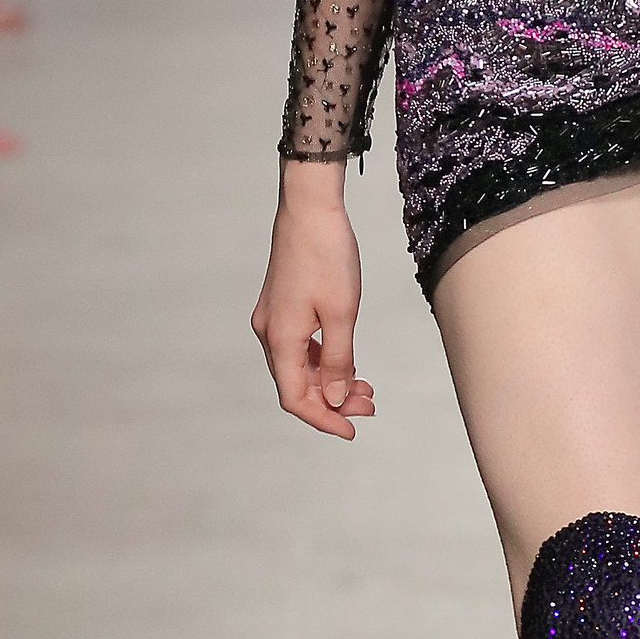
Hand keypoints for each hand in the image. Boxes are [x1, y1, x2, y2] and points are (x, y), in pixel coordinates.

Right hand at [252, 166, 375, 436]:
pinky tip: (346, 361)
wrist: (310, 208)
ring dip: (330, 381)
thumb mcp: (341, 313)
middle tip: (369, 405)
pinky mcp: (281, 306)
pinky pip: (300, 347)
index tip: (352, 430)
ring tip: (364, 387)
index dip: (323, 419)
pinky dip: (323, 360)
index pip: (295, 397)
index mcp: (281, 338)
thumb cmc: (326, 255)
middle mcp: (270, 332)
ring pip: (299, 366)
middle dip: (332, 400)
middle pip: (296, 384)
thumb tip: (333, 399)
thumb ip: (337, 361)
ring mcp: (273, 318)